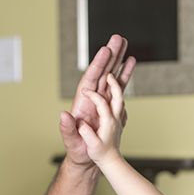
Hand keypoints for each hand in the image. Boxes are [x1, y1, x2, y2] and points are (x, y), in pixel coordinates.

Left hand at [59, 34, 135, 164]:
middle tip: (117, 38)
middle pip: (102, 72)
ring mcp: (101, 99)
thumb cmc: (77, 150)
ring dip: (117, 59)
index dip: (98, 65)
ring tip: (124, 43)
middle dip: (109, 55)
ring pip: (111, 75)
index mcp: (83, 103)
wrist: (87, 156)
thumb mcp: (70, 140)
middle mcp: (92, 98)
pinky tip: (130, 62)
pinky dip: (124, 73)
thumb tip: (63, 115)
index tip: (105, 51)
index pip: (91, 80)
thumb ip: (67, 128)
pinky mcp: (109, 104)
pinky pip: (118, 86)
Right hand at [76, 74, 124, 165]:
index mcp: (108, 122)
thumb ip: (86, 133)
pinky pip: (120, 104)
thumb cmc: (99, 155)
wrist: (110, 162)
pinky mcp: (118, 121)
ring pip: (120, 98)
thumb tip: (80, 123)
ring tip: (116, 75)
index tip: (85, 91)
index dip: (93, 96)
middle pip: (118, 95)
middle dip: (114, 82)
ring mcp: (118, 119)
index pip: (102, 103)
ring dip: (119, 85)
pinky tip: (116, 92)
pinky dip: (118, 95)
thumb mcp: (91, 145)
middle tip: (109, 72)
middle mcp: (115, 118)